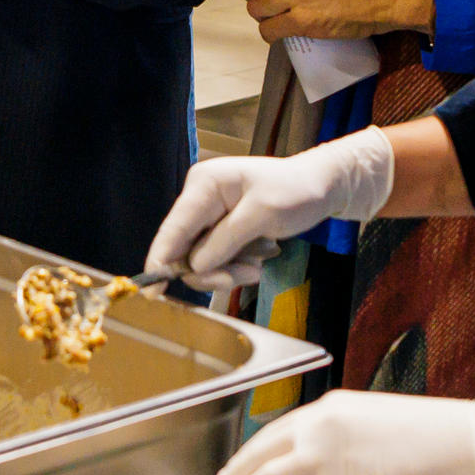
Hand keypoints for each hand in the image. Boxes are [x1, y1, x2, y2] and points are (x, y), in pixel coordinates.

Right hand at [145, 132, 395, 288]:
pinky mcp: (221, 229)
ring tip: (256, 269)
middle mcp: (200, 199)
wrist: (321, 186)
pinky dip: (233, 267)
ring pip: (201, 259)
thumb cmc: (296, 191)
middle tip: (239, 278)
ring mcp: (209, 215)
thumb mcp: (263, 213)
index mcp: (204, 184)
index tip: (152, 290)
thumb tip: (194, 266)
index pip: (174, 227)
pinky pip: (216, 258)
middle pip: (185, 248)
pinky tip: (256, 262)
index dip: (160, 259)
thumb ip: (226, 239)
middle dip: (210, 270)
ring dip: (226, 271)